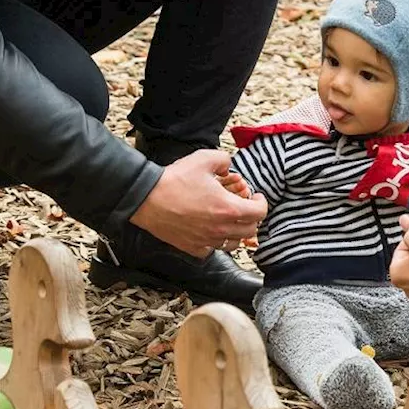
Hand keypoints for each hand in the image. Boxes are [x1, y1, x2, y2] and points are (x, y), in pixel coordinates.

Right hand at [130, 150, 266, 257]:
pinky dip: (215, 242)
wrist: (147, 197)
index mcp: (229, 208)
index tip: (255, 197)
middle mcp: (221, 228)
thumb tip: (229, 167)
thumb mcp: (204, 158)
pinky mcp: (192, 247)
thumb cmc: (175, 179)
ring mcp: (206, 240)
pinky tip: (209, 229)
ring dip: (236, 231)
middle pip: (250, 230)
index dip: (261, 202)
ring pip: (233, 243)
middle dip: (250, 216)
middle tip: (243, 206)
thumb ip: (224, 160)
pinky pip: (212, 250)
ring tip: (228, 219)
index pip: (260, 212)